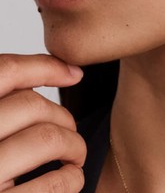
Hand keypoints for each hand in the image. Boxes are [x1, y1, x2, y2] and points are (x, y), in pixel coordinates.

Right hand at [0, 54, 86, 191]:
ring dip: (74, 144)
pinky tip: (70, 179)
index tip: (74, 74)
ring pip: (47, 137)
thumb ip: (8, 105)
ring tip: (74, 155)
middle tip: (69, 131)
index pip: (4, 71)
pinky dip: (72, 178)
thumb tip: (72, 72)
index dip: (45, 67)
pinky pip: (53, 183)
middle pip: (31, 105)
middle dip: (62, 115)